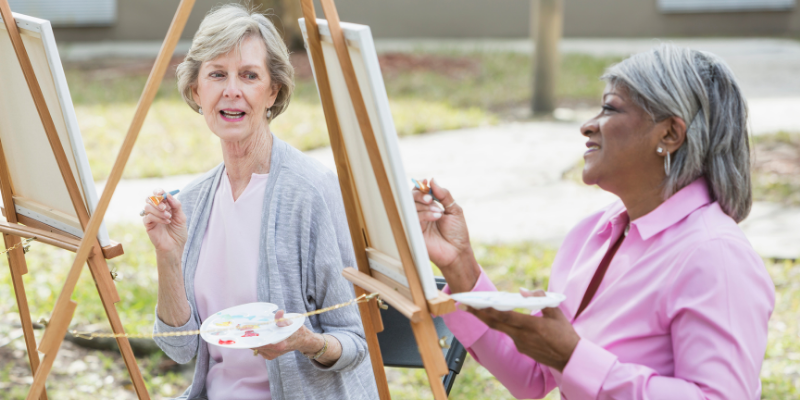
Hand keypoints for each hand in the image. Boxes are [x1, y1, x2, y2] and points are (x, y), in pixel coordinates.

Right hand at [142, 189, 187, 255]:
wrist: (175, 246)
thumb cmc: (178, 232)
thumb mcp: (181, 217)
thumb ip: (176, 206)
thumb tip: (169, 195)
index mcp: (165, 206)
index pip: (158, 194)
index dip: (158, 191)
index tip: (161, 192)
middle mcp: (156, 210)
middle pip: (150, 198)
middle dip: (157, 200)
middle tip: (165, 207)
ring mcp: (151, 217)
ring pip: (147, 206)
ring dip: (158, 210)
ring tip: (168, 217)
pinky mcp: (148, 225)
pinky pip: (148, 217)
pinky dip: (157, 218)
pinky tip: (166, 222)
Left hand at [251, 310, 320, 360]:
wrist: (303, 342)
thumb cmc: (298, 331)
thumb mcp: (293, 323)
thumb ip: (283, 319)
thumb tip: (279, 312)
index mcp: (279, 344)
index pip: (259, 342)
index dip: (250, 337)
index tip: (244, 330)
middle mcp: (274, 352)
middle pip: (255, 345)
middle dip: (249, 337)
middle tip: (243, 328)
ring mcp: (271, 355)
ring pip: (255, 348)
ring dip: (252, 340)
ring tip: (248, 331)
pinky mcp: (270, 356)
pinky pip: (258, 350)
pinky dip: (256, 343)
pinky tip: (256, 336)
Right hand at [412, 178, 479, 291]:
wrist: (457, 251)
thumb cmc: (457, 233)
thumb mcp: (455, 210)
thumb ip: (444, 195)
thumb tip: (433, 181)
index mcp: (431, 207)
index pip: (420, 192)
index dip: (421, 186)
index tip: (426, 182)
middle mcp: (422, 213)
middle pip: (411, 198)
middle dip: (419, 194)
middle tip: (429, 198)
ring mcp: (418, 223)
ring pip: (411, 207)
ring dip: (425, 206)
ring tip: (438, 212)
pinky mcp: (415, 232)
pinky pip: (413, 218)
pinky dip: (425, 214)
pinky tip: (436, 217)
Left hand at [461, 289, 579, 371]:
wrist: (570, 359)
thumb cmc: (565, 334)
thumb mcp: (556, 312)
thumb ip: (539, 298)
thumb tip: (522, 291)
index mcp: (530, 326)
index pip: (502, 316)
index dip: (485, 310)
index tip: (471, 303)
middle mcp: (521, 336)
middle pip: (494, 323)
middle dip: (477, 314)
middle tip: (463, 305)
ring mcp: (520, 344)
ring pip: (501, 328)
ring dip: (488, 318)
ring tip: (477, 308)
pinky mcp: (522, 349)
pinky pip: (510, 334)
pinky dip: (503, 325)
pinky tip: (500, 317)